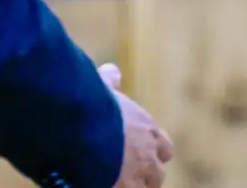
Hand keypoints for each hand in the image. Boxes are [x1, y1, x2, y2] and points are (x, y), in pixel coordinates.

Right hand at [99, 64, 174, 187]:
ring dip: (137, 187)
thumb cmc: (93, 108)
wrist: (82, 130)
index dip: (154, 153)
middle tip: (132, 178)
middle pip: (157, 174)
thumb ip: (110, 83)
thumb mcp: (104, 91)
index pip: (163, 148)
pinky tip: (103, 185)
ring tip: (121, 184)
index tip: (144, 154)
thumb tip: (111, 70)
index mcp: (148, 131)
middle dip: (147, 176)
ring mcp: (137, 177)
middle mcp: (149, 155)